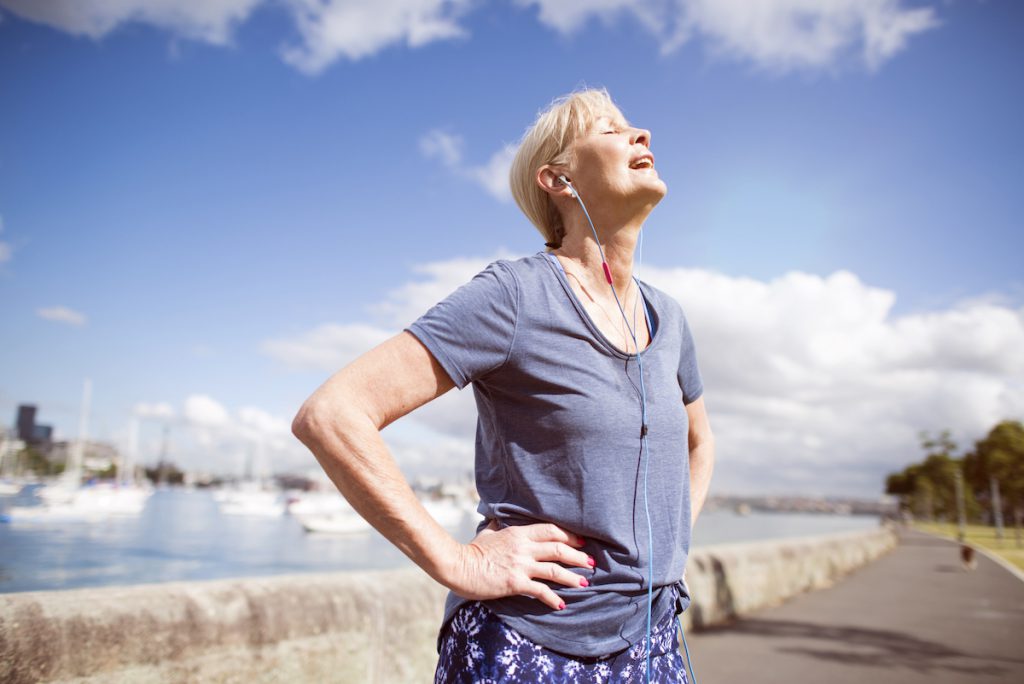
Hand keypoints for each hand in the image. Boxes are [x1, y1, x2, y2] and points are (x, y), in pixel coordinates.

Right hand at [445, 519, 593, 610]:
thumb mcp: (487, 533)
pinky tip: (561, 604)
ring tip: (585, 582)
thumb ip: (497, 526)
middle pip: (558, 549)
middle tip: (591, 563)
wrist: (458, 566)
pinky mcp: (515, 582)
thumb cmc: (472, 550)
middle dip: (578, 556)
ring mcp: (520, 565)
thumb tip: (496, 518)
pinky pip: (540, 590)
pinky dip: (552, 598)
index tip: (581, 542)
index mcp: (518, 533)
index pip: (551, 531)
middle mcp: (523, 547)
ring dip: (572, 577)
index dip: (569, 536)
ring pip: (554, 570)